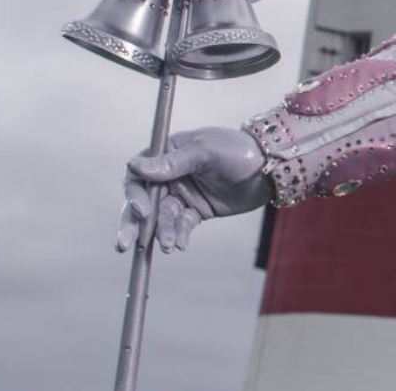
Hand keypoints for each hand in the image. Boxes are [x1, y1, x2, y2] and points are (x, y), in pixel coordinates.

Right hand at [118, 126, 271, 252]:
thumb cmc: (238, 150)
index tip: (141, 208)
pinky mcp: (196, 211)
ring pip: (162, 218)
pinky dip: (179, 235)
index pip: (138, 175)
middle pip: (143, 202)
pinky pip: (181, 226)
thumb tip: (135, 166)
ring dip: (162, 232)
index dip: (134, 193)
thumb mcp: (206, 151)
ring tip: (169, 245)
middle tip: (125, 244)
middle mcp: (170, 176)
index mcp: (167, 154)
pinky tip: (181, 245)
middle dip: (134, 223)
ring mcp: (182, 195)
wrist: (270, 169)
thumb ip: (173, 162)